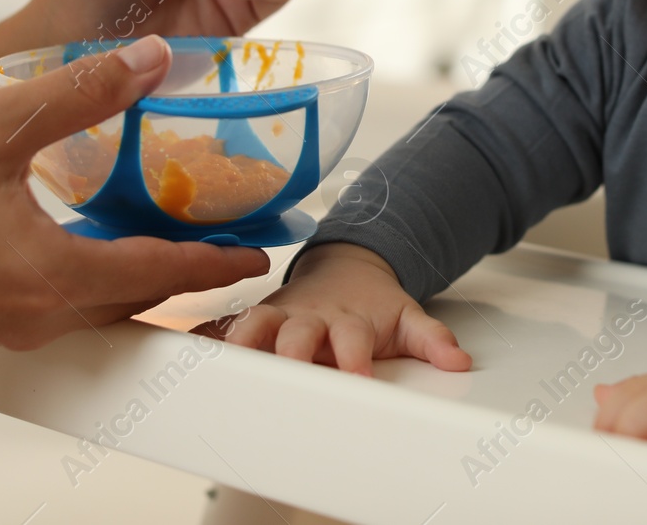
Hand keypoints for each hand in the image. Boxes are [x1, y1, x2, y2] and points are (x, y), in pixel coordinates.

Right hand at [0, 35, 268, 346]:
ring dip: (143, 273)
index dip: (215, 262)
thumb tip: (150, 60)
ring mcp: (5, 321)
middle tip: (233, 241)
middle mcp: (35, 315)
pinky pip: (61, 301)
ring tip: (180, 236)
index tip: (260, 254)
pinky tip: (98, 239)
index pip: (161, 274)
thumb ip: (78, 92)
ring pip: (99, 303)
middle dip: (189, 271)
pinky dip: (98, 274)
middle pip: (137, 296)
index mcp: (50, 279)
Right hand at [194, 243, 471, 375]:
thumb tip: (459, 362)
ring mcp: (280, 317)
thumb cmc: (373, 304)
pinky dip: (206, 335)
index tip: (356, 380)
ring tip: (225, 362)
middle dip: (291, 354)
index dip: (353, 360)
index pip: (351, 341)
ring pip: (254, 326)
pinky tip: (187, 348)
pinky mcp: (256, 321)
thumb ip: (432, 340)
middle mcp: (311, 317)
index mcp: (348, 320)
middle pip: (296, 336)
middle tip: (286, 373)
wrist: (348, 267)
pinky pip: (225, 325)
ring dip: (242, 342)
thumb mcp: (407, 317)